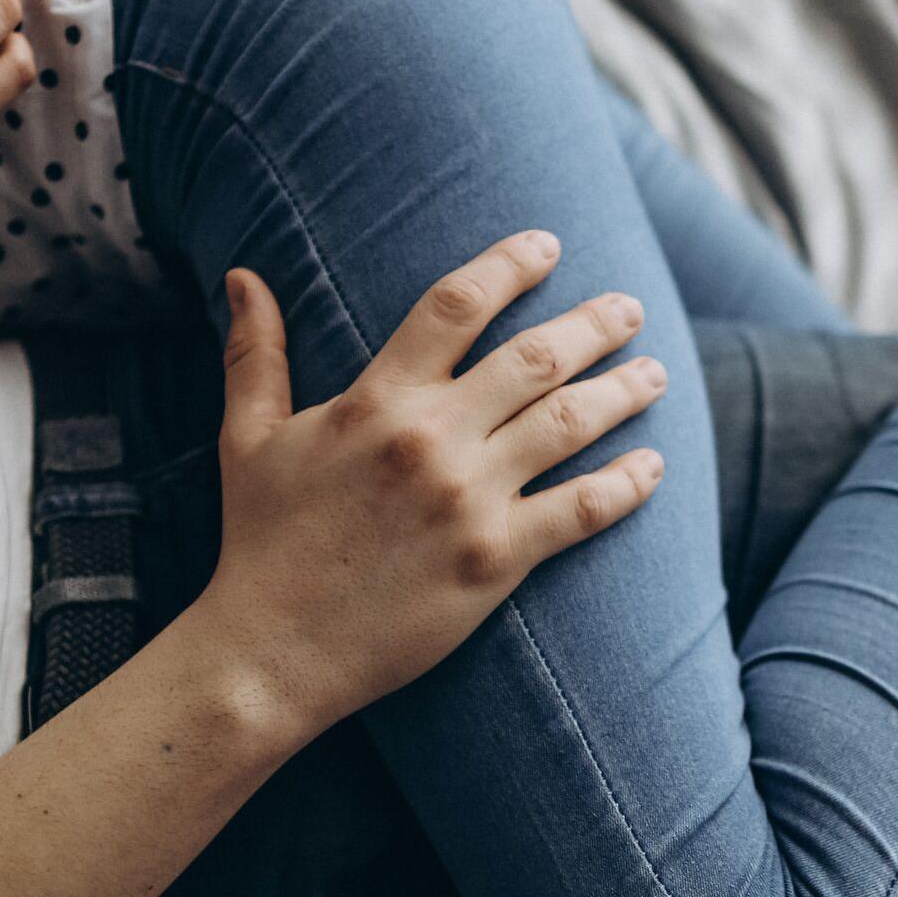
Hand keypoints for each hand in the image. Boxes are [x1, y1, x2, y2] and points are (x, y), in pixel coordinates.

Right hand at [188, 232, 669, 732]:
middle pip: (535, 357)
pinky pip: (581, 510)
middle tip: (629, 307)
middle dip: (593, 324)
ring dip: (623, 391)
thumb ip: (256, 353)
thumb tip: (242, 275)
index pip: (456, 305)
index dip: (509, 264)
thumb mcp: (249, 437)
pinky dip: (626, 484)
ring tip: (655, 373)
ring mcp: (468, 500)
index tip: (547, 245)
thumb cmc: (261, 543)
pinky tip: (653, 466)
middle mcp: (430, 439)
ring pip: (570, 424)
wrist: (272, 651)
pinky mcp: (495, 561)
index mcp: (376, 400)